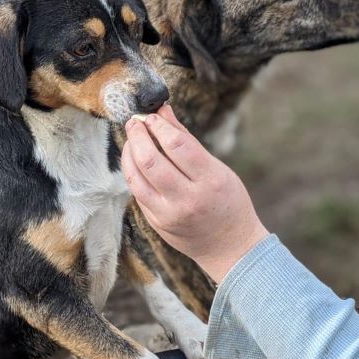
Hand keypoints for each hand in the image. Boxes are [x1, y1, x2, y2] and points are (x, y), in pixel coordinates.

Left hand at [122, 105, 268, 283]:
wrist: (230, 247)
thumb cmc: (228, 202)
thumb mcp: (218, 169)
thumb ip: (187, 141)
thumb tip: (163, 111)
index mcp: (209, 180)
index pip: (177, 145)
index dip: (159, 125)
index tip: (152, 115)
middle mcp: (188, 198)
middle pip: (151, 160)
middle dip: (137, 136)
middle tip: (134, 122)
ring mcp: (169, 214)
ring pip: (136, 178)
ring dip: (129, 153)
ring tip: (131, 139)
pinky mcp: (157, 223)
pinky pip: (138, 192)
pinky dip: (133, 172)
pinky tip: (135, 160)